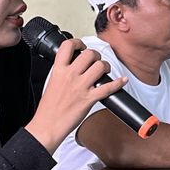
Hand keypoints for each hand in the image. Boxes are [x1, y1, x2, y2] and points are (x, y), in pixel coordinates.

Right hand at [25, 40, 127, 154]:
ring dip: (105, 66)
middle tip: (95, 61)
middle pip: (89, 54)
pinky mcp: (89, 99)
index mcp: (58, 70)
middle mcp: (70, 76)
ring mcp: (80, 87)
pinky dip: (118, 83)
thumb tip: (72, 65)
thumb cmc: (48, 108)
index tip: (81, 46)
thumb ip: (62, 72)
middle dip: (95, 55)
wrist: (47, 126)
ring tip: (104, 71)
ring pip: (100, 66)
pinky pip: (108, 87)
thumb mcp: (51, 83)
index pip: (68, 46)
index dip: (77, 42)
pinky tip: (122, 81)